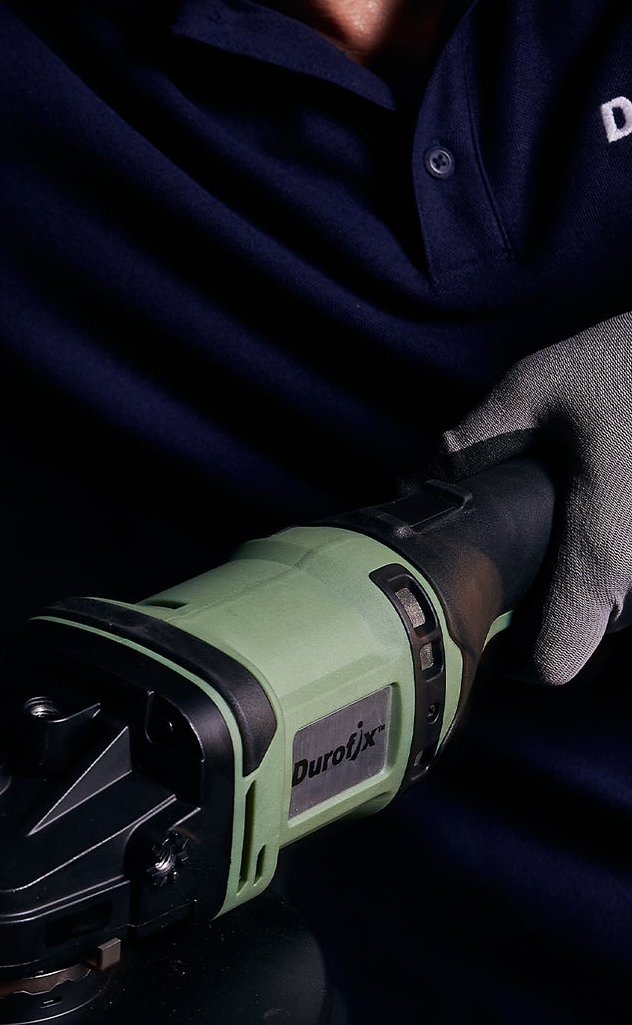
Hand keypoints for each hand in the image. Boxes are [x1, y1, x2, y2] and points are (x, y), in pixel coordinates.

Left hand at [439, 312, 631, 681]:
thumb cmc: (630, 364)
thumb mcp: (535, 388)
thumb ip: (473, 444)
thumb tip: (414, 486)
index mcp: (601, 552)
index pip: (555, 659)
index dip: (516, 660)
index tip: (492, 629)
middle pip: (584, 632)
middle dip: (542, 606)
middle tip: (511, 554)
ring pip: (618, 606)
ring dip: (580, 579)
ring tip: (558, 521)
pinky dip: (612, 555)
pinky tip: (597, 505)